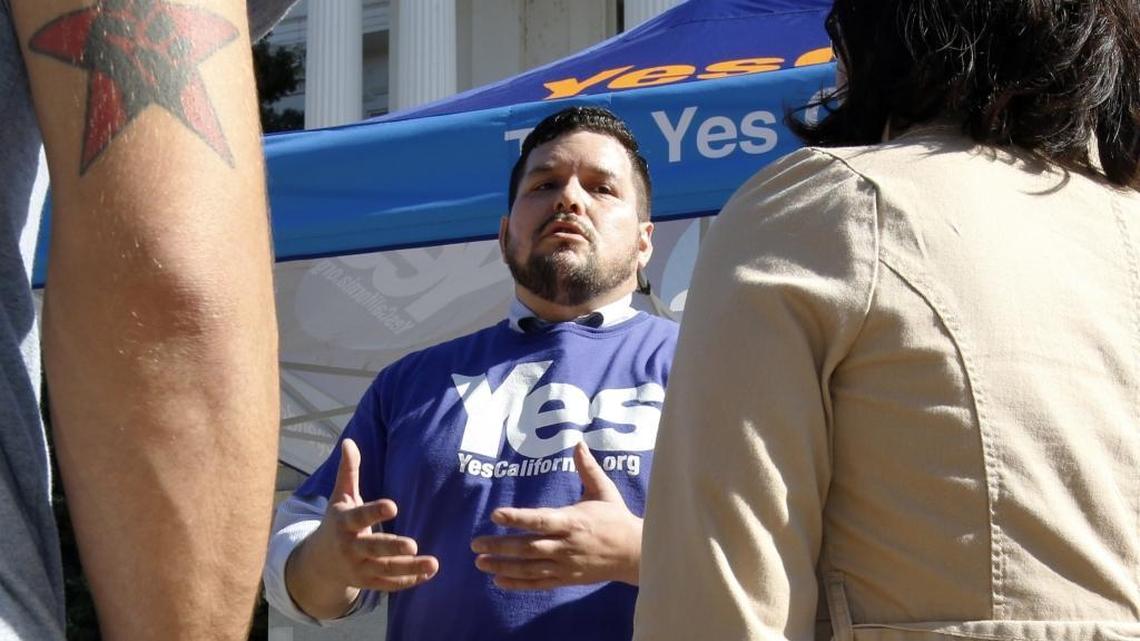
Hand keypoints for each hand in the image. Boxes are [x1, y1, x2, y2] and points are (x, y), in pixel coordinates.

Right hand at [286, 439, 438, 618]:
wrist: (319, 562)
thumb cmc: (336, 522)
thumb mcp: (339, 496)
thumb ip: (348, 471)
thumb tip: (349, 441)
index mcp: (344, 523)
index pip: (360, 516)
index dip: (375, 512)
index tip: (393, 505)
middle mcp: (350, 547)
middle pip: (373, 548)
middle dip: (392, 547)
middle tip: (413, 545)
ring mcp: (359, 568)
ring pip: (385, 570)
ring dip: (410, 568)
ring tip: (433, 563)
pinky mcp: (368, 582)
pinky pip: (389, 584)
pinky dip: (409, 581)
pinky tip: (428, 573)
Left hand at [471, 442, 641, 589]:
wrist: (635, 554)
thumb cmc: (617, 519)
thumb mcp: (604, 491)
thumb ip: (588, 469)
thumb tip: (578, 443)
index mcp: (573, 521)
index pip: (540, 520)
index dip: (517, 517)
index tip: (495, 515)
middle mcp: (566, 545)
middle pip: (528, 547)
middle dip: (500, 546)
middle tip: (475, 544)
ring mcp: (565, 565)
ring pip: (529, 567)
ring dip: (503, 566)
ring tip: (481, 562)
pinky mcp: (567, 579)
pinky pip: (539, 583)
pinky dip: (519, 583)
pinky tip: (499, 581)